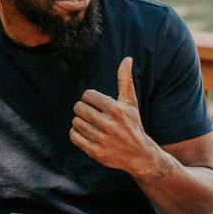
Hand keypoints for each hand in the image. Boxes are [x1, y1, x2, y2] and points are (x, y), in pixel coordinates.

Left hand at [71, 57, 157, 174]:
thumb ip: (125, 80)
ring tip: (91, 124)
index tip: (96, 104)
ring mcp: (101, 138)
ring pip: (76, 122)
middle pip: (79, 108)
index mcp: (116, 109)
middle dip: (83, 109)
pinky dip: (77, 133)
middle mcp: (108, 124)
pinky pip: (74, 136)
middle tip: (90, 113)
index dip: (90, 98)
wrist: (138, 154)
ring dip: (80, 122)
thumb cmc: (133, 124)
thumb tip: (127, 59)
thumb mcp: (131, 102)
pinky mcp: (95, 151)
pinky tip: (86, 133)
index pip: (87, 95)